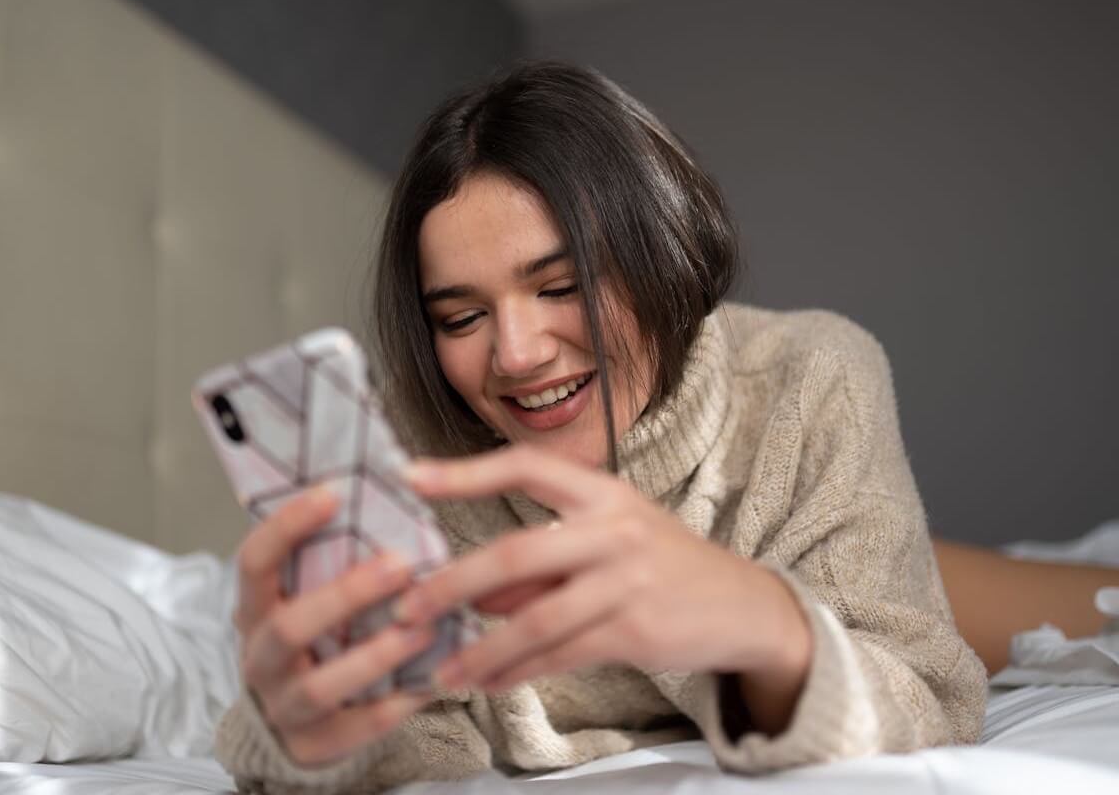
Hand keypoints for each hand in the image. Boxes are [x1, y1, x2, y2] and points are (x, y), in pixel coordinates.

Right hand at [234, 488, 435, 765]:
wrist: (297, 721)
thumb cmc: (316, 638)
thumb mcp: (307, 598)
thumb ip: (333, 562)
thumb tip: (392, 493)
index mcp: (255, 609)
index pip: (254, 562)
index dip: (286, 527)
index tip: (332, 493)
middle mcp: (261, 658)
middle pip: (291, 626)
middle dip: (347, 594)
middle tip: (400, 565)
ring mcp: (284, 706)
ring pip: (322, 685)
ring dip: (376, 654)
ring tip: (425, 628)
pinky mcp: (317, 744)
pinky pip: (360, 726)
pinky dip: (399, 702)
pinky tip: (435, 679)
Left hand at [394, 445, 811, 702]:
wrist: (742, 605)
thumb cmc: (662, 565)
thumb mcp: (607, 542)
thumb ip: (542, 564)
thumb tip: (474, 593)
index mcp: (602, 492)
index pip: (525, 466)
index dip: (466, 471)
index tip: (411, 476)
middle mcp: (613, 528)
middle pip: (516, 553)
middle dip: (452, 584)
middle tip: (408, 609)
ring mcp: (627, 580)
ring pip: (534, 619)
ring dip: (481, 650)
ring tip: (442, 671)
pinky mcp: (635, 629)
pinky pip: (561, 654)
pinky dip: (518, 672)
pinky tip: (489, 683)